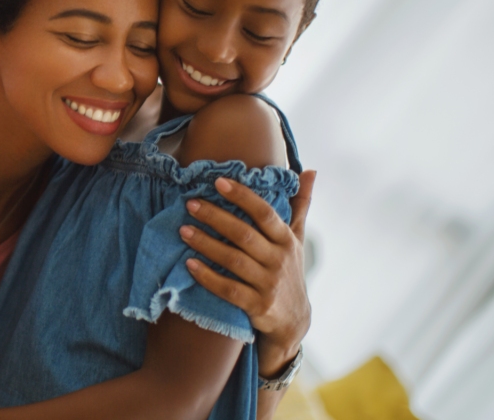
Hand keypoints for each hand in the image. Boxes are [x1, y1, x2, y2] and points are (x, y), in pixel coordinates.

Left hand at [179, 170, 315, 377]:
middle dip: (215, 217)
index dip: (242, 196)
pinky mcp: (258, 306)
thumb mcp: (297, 237)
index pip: (264, 213)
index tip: (218, 181)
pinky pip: (229, 290)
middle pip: (244, 234)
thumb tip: (310, 170)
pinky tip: (190, 264)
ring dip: (206, 244)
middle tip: (190, 204)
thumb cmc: (289, 269)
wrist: (294, 321)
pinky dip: (208, 277)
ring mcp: (269, 284)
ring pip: (233, 260)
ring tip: (183, 230)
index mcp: (286, 239)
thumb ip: (300, 204)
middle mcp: (279, 260)